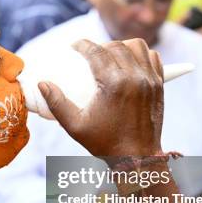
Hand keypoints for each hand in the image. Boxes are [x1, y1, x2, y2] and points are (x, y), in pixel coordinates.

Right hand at [38, 39, 163, 160]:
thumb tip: (42, 83)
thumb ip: (57, 103)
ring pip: (137, 46)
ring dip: (122, 46)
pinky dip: (141, 54)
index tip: (74, 46)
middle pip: (115, 46)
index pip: (96, 51)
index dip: (82, 44)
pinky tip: (130, 62)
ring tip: (111, 56)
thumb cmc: (104, 143)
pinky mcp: (159, 85)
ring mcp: (150, 80)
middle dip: (99, 46)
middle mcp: (135, 77)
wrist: (136, 158)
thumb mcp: (75, 125)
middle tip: (89, 56)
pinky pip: (153, 57)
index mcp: (114, 84)